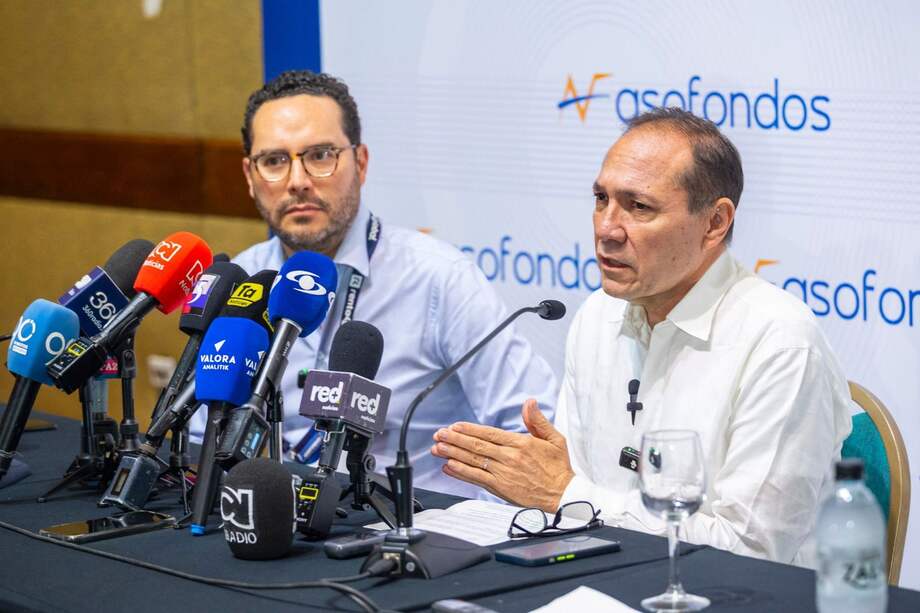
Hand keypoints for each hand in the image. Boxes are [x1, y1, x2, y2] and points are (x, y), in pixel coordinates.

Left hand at [431, 399, 574, 511]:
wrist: (563, 495)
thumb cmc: (558, 468)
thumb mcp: (555, 439)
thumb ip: (538, 421)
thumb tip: (529, 402)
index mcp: (521, 443)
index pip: (489, 434)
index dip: (469, 430)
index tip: (454, 426)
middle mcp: (509, 458)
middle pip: (477, 446)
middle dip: (454, 440)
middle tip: (439, 435)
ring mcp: (503, 474)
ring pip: (474, 461)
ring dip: (453, 454)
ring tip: (437, 449)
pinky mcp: (501, 488)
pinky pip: (477, 479)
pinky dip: (461, 473)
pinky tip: (449, 467)